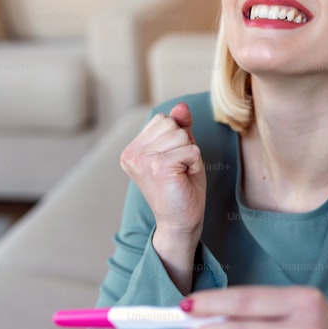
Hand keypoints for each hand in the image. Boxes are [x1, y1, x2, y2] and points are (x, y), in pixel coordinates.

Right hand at [120, 103, 205, 288]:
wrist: (181, 222)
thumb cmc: (182, 188)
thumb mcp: (182, 151)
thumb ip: (180, 128)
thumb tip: (182, 106)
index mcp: (132, 150)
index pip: (163, 119)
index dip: (178, 138)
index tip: (173, 163)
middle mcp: (132, 154)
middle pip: (171, 124)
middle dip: (184, 144)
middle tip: (179, 170)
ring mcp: (142, 160)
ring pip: (181, 135)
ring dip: (190, 155)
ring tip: (181, 175)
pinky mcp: (158, 166)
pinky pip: (191, 149)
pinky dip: (195, 163)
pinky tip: (184, 179)